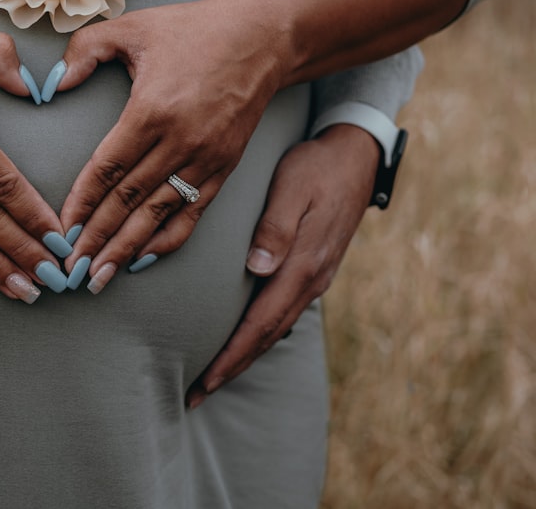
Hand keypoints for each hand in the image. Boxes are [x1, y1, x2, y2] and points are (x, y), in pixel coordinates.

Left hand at [53, 0, 287, 290]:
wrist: (264, 36)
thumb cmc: (193, 29)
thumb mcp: (132, 27)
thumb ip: (85, 51)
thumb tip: (52, 84)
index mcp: (151, 110)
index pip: (107, 169)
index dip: (81, 204)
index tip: (60, 231)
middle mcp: (180, 141)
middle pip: (128, 202)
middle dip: (96, 239)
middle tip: (70, 270)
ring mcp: (205, 159)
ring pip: (157, 215)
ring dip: (126, 249)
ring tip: (99, 277)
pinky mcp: (225, 167)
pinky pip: (192, 213)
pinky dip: (167, 239)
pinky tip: (144, 258)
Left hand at [185, 123, 378, 407]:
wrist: (356, 155)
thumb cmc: (315, 167)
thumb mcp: (292, 188)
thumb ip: (276, 228)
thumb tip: (257, 269)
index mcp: (300, 265)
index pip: (259, 323)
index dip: (230, 355)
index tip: (203, 380)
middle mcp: (309, 280)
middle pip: (266, 336)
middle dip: (231, 368)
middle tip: (196, 395)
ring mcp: (314, 277)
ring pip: (275, 328)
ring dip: (244, 355)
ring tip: (214, 376)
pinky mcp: (312, 269)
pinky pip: (283, 312)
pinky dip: (260, 334)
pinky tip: (245, 339)